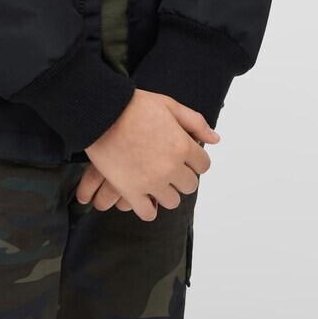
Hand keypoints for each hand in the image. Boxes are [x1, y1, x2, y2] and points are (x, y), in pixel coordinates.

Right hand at [83, 88, 219, 221]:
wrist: (102, 113)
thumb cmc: (135, 105)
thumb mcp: (169, 105)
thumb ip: (195, 122)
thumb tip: (215, 139)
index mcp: (183, 146)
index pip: (203, 165)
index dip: (194, 159)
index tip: (183, 155)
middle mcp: (171, 168)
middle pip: (189, 185)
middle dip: (181, 176)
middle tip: (167, 165)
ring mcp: (151, 182)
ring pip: (172, 201)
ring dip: (166, 191)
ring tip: (154, 179)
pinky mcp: (131, 192)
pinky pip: (148, 213)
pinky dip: (148, 207)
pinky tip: (143, 196)